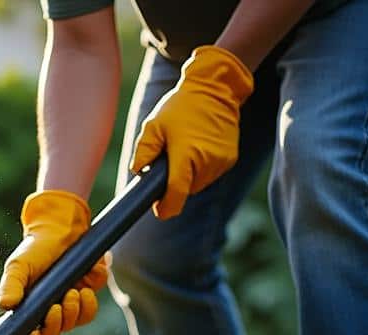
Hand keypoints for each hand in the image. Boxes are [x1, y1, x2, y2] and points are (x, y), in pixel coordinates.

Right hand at [0, 189, 105, 334]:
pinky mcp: (86, 296)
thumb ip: (11, 285)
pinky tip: (85, 284)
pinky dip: (90, 300)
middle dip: (56, 324)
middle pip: (52, 334)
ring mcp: (68, 305)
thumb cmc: (36, 248)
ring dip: (74, 312)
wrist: (62, 229)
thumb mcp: (19, 265)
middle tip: (57, 305)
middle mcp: (47, 310)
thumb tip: (4, 306)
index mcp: (27, 307)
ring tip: (73, 291)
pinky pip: (90, 310)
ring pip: (73, 324)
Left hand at [131, 45, 253, 218]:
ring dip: (189, 176)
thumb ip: (143, 150)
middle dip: (176, 184)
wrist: (215, 90)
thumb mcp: (154, 125)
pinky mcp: (231, 159)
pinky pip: (211, 174)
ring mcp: (222, 161)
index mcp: (187, 154)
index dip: (167, 207)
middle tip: (169, 161)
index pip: (177, 192)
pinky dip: (202, 169)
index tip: (160, 212)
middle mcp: (207, 161)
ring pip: (199, 184)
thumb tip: (136, 172)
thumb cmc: (181, 107)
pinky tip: (198, 149)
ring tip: (185, 150)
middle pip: (187, 189)